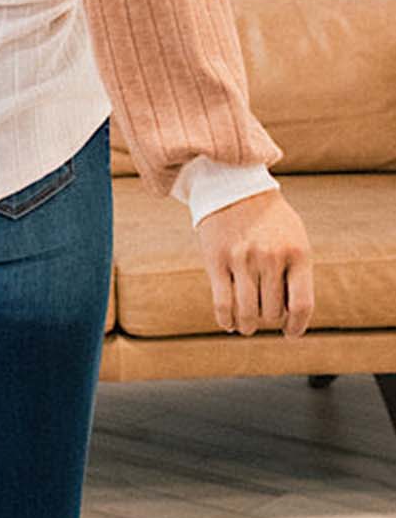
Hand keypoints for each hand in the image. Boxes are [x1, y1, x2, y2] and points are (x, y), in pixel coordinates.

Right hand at [196, 189, 313, 337]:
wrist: (233, 184)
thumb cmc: (269, 218)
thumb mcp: (294, 238)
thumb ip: (297, 274)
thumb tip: (294, 317)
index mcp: (296, 253)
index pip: (301, 305)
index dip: (297, 327)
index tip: (290, 333)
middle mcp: (270, 257)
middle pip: (272, 312)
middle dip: (269, 318)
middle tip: (264, 313)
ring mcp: (241, 259)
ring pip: (248, 313)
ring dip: (248, 325)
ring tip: (247, 324)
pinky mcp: (216, 260)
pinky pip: (222, 304)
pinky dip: (226, 320)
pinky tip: (229, 322)